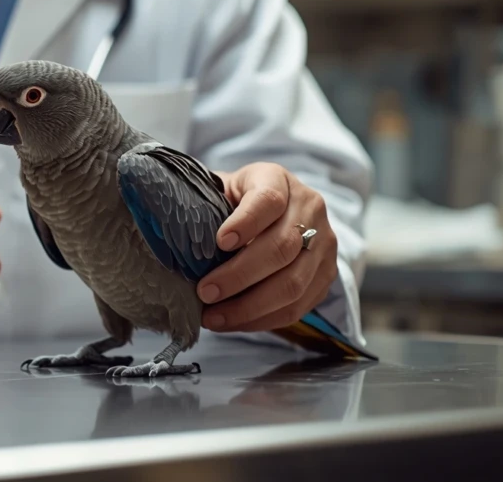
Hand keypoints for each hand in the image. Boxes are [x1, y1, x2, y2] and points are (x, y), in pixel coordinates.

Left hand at [196, 163, 337, 331]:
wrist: (272, 209)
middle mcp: (309, 208)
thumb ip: (204, 209)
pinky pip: (297, 306)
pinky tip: (233, 322)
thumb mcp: (218, 191)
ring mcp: (324, 243)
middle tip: (205, 292)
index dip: (246, 223)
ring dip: (249, 307)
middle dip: (239, 276)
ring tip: (213, 316)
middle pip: (282, 247)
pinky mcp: (326, 275)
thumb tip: (176, 243)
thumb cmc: (233, 202)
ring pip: (293, 283)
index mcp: (278, 179)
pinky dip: (262, 319)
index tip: (219, 243)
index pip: (268, 200)